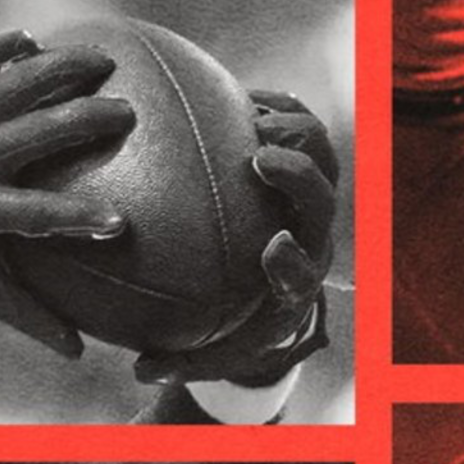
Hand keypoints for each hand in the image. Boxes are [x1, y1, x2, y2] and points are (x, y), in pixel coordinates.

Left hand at [0, 30, 137, 355]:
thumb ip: (30, 315)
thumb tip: (82, 352)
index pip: (37, 216)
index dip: (77, 219)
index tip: (118, 224)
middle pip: (36, 134)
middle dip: (83, 121)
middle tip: (127, 117)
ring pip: (15, 85)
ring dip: (61, 69)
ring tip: (105, 61)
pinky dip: (0, 49)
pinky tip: (31, 39)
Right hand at [135, 90, 339, 388]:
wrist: (278, 283)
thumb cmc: (240, 322)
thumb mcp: (215, 348)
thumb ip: (183, 359)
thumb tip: (140, 369)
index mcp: (293, 280)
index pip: (301, 272)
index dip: (293, 260)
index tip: (271, 247)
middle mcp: (311, 233)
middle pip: (321, 200)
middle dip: (299, 178)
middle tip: (261, 158)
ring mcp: (311, 195)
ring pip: (322, 155)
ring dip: (293, 132)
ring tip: (250, 115)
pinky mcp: (304, 159)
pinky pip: (300, 122)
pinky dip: (277, 106)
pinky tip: (237, 94)